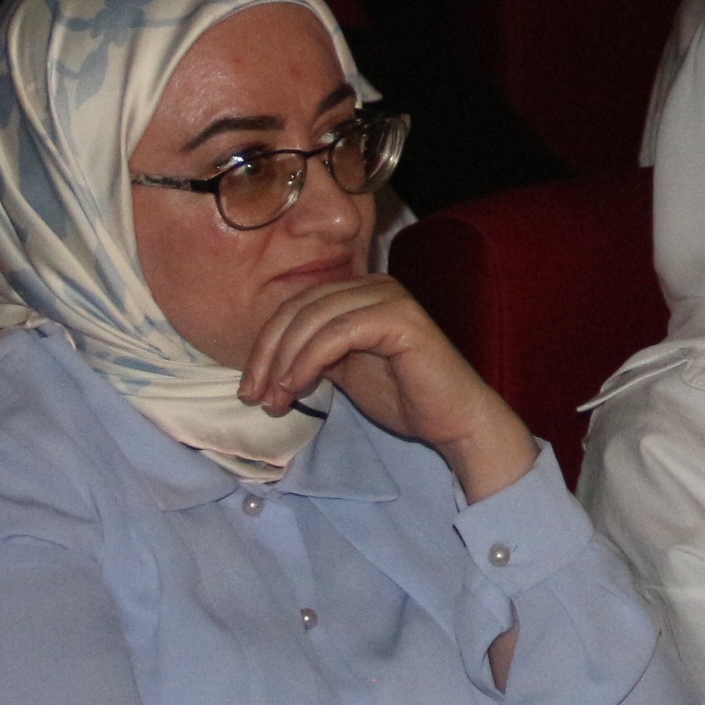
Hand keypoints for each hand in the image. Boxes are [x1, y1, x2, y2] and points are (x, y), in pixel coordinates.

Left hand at [236, 275, 537, 505]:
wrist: (453, 419)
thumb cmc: (404, 397)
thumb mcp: (345, 369)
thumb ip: (315, 352)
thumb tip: (269, 358)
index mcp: (361, 292)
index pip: (296, 305)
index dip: (265, 344)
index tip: (251, 388)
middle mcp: (374, 285)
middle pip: (299, 307)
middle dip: (268, 353)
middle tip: (254, 396)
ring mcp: (389, 297)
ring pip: (314, 317)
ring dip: (284, 361)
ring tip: (275, 399)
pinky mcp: (399, 317)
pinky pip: (338, 332)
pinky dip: (308, 359)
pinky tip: (297, 386)